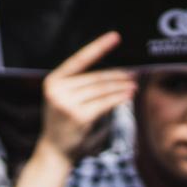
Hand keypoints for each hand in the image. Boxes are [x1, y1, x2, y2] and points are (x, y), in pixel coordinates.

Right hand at [34, 32, 132, 161]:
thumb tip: (114, 69)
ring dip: (122, 86)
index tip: (115, 36)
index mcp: (52, 81)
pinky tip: (129, 94)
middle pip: (96, 77)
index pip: (79, 60)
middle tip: (134, 72)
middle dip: (118, 74)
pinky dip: (120, 97)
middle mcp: (57, 90)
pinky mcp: (79, 116)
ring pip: (102, 89)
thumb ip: (80, 83)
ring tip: (134, 84)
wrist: (55, 150)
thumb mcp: (64, 98)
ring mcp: (67, 104)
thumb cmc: (64, 121)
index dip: (98, 47)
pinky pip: (105, 103)